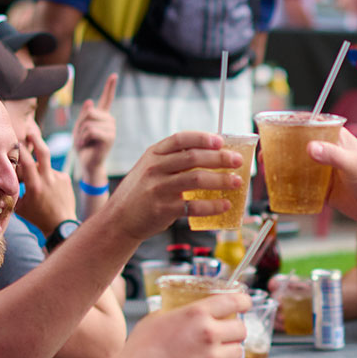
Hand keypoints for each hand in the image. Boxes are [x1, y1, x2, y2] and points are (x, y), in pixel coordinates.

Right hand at [14, 119, 75, 230]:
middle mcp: (48, 179)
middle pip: (44, 152)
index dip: (20, 150)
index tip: (14, 141)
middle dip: (36, 139)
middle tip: (30, 130)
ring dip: (38, 168)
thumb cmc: (37, 216)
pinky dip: (47, 176)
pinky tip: (48, 190)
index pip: (27, 162)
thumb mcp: (20, 207)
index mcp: (36, 186)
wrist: (61, 224)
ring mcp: (58, 178)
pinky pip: (52, 172)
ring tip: (37, 183)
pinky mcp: (65, 178)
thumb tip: (0, 182)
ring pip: (45, 165)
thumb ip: (13, 192)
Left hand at [74, 74, 117, 181]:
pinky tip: (87, 145)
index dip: (110, 87)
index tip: (114, 75)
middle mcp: (109, 120)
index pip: (106, 98)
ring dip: (81, 133)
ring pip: (89, 122)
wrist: (86, 163)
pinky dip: (84, 138)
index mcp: (102, 116)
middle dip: (81, 124)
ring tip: (86, 142)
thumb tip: (91, 101)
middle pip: (89, 112)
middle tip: (83, 137)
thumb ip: (84, 115)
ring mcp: (111, 128)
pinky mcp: (109, 137)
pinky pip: (91, 130)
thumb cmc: (82, 146)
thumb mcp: (78, 128)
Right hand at [94, 132, 242, 239]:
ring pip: (196, 180)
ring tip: (236, 182)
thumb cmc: (141, 191)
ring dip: (220, 180)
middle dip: (219, 158)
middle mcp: (155, 168)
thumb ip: (173, 160)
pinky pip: (193, 206)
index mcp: (153, 154)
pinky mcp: (163, 209)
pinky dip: (212, 206)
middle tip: (237, 161)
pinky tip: (225, 205)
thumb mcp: (150, 168)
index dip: (202, 138)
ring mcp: (158, 189)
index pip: (180, 139)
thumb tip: (211, 154)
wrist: (119, 219)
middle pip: (193, 158)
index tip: (221, 141)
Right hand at [111, 292, 249, 357]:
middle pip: (241, 328)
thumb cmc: (140, 349)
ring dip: (231, 352)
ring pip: (239, 351)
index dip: (243, 301)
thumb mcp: (157, 318)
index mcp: (196, 313)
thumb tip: (185, 310)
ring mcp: (211, 357)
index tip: (245, 303)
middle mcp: (208, 333)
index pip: (233, 300)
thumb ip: (178, 312)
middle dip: (235, 330)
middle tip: (226, 334)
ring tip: (217, 353)